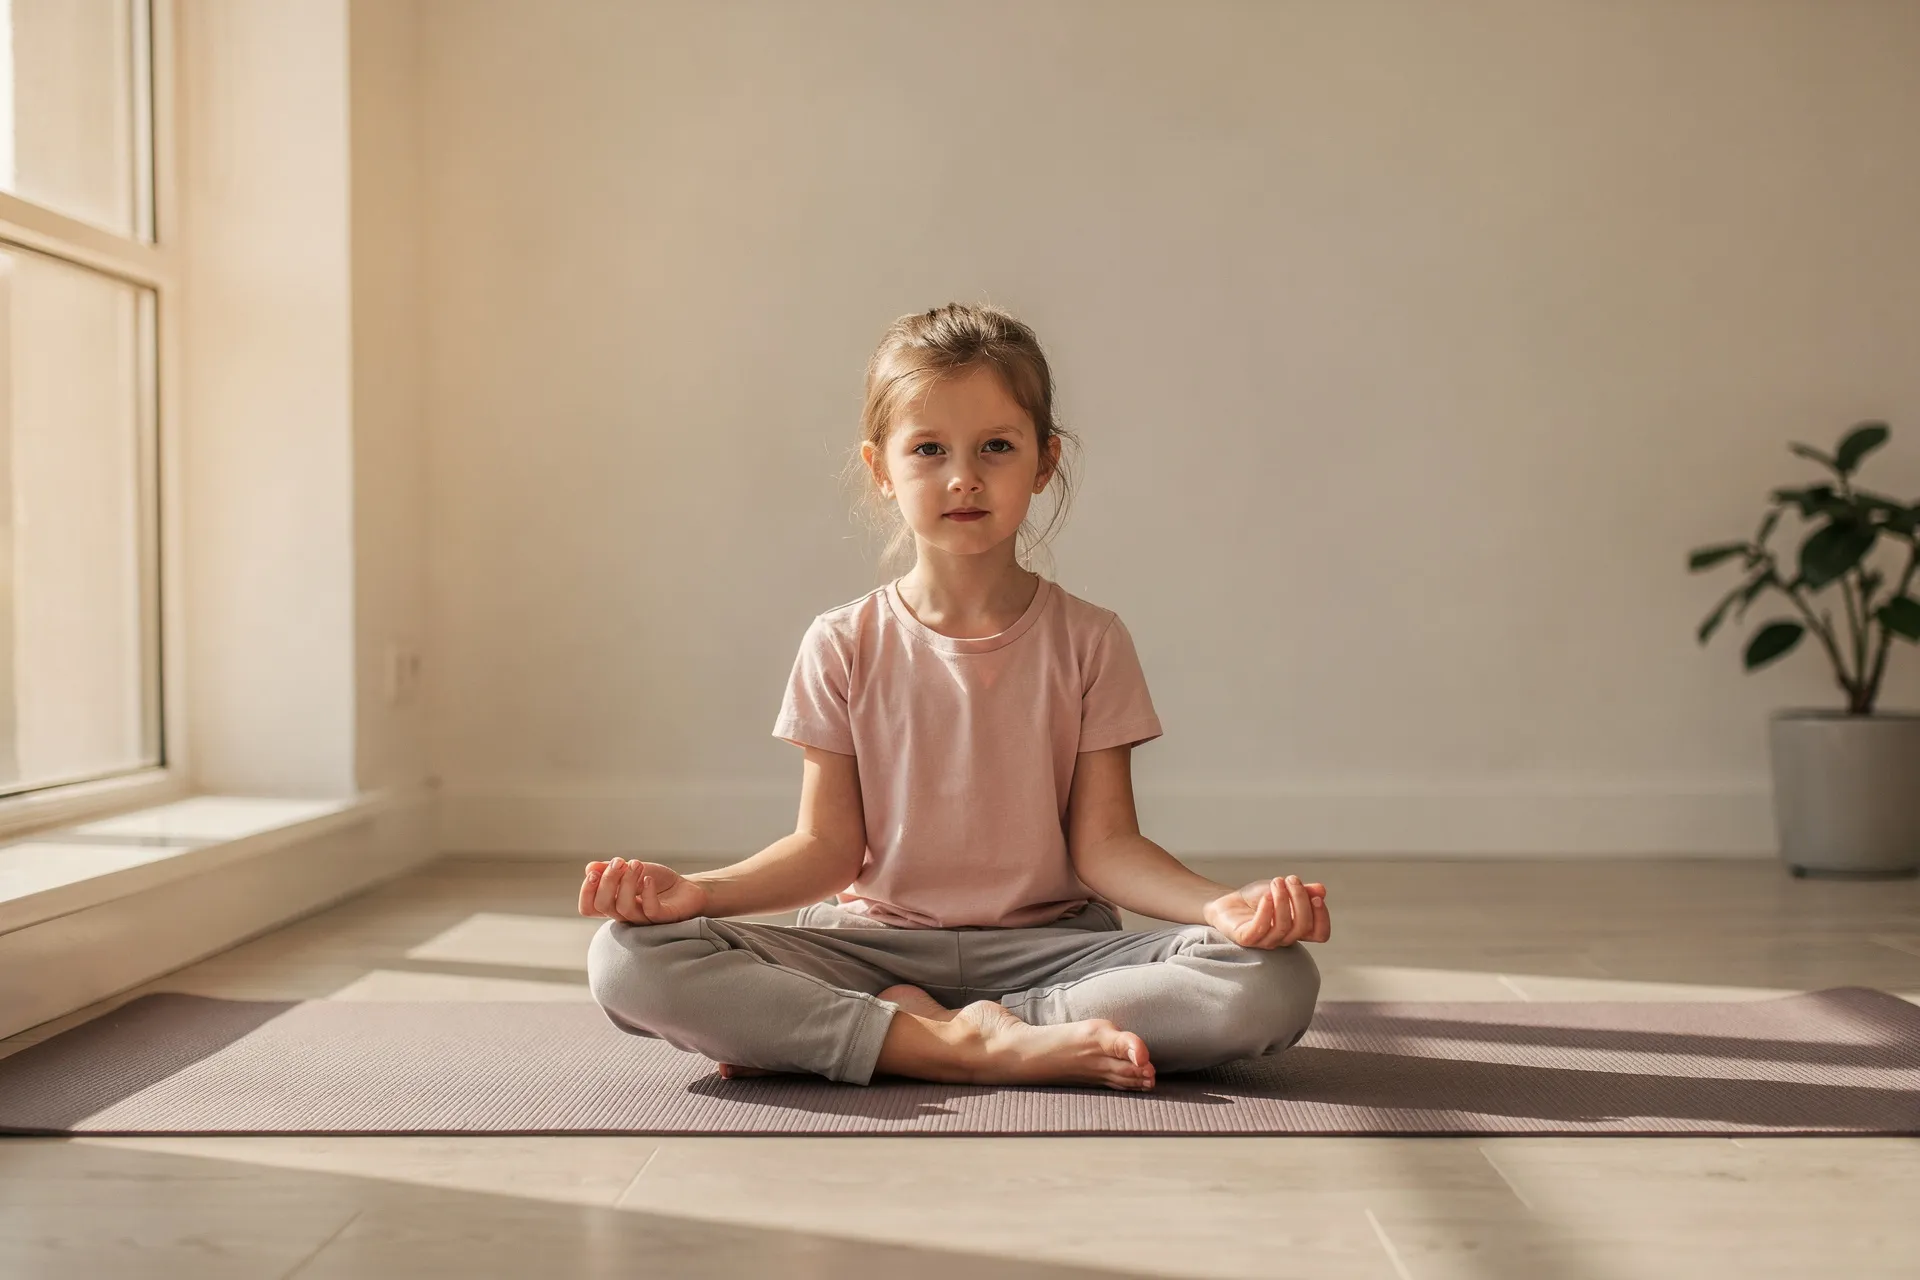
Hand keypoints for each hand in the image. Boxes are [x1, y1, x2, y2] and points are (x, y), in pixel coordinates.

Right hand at [578, 857, 710, 924]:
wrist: (687, 889)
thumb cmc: (658, 882)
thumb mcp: (632, 870)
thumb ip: (611, 869)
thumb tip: (590, 867)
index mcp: (614, 904)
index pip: (589, 908)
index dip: (586, 892)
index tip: (594, 873)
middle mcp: (625, 914)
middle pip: (603, 906)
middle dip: (608, 880)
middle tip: (619, 862)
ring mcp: (643, 919)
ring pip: (624, 908)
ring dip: (628, 881)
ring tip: (637, 864)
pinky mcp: (663, 919)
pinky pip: (650, 911)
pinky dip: (648, 892)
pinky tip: (649, 879)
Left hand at [1202, 875, 1329, 948]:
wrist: (1227, 902)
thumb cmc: (1257, 898)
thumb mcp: (1283, 890)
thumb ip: (1303, 891)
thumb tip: (1321, 890)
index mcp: (1297, 930)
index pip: (1320, 934)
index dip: (1322, 917)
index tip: (1316, 896)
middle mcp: (1284, 939)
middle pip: (1302, 927)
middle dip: (1300, 900)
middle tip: (1291, 879)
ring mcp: (1265, 941)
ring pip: (1283, 927)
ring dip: (1282, 901)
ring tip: (1276, 882)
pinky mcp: (1246, 939)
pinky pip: (1260, 929)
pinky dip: (1266, 910)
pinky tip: (1266, 895)